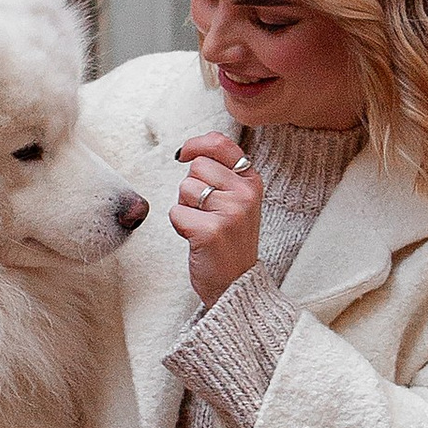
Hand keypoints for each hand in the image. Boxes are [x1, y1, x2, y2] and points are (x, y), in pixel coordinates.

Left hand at [171, 131, 261, 308]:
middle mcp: (245, 194)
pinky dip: (179, 226)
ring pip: (185, 189)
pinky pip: (176, 212)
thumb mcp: (238, 202)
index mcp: (252, 182)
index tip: (184, 154)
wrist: (237, 284)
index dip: (196, 144)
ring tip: (203, 225)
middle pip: (196, 167)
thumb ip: (223, 174)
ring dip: (186, 207)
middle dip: (191, 188)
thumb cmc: (230, 241)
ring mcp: (230, 212)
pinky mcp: (210, 231)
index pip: (220, 144)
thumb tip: (190, 151)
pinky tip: (197, 238)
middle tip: (205, 212)